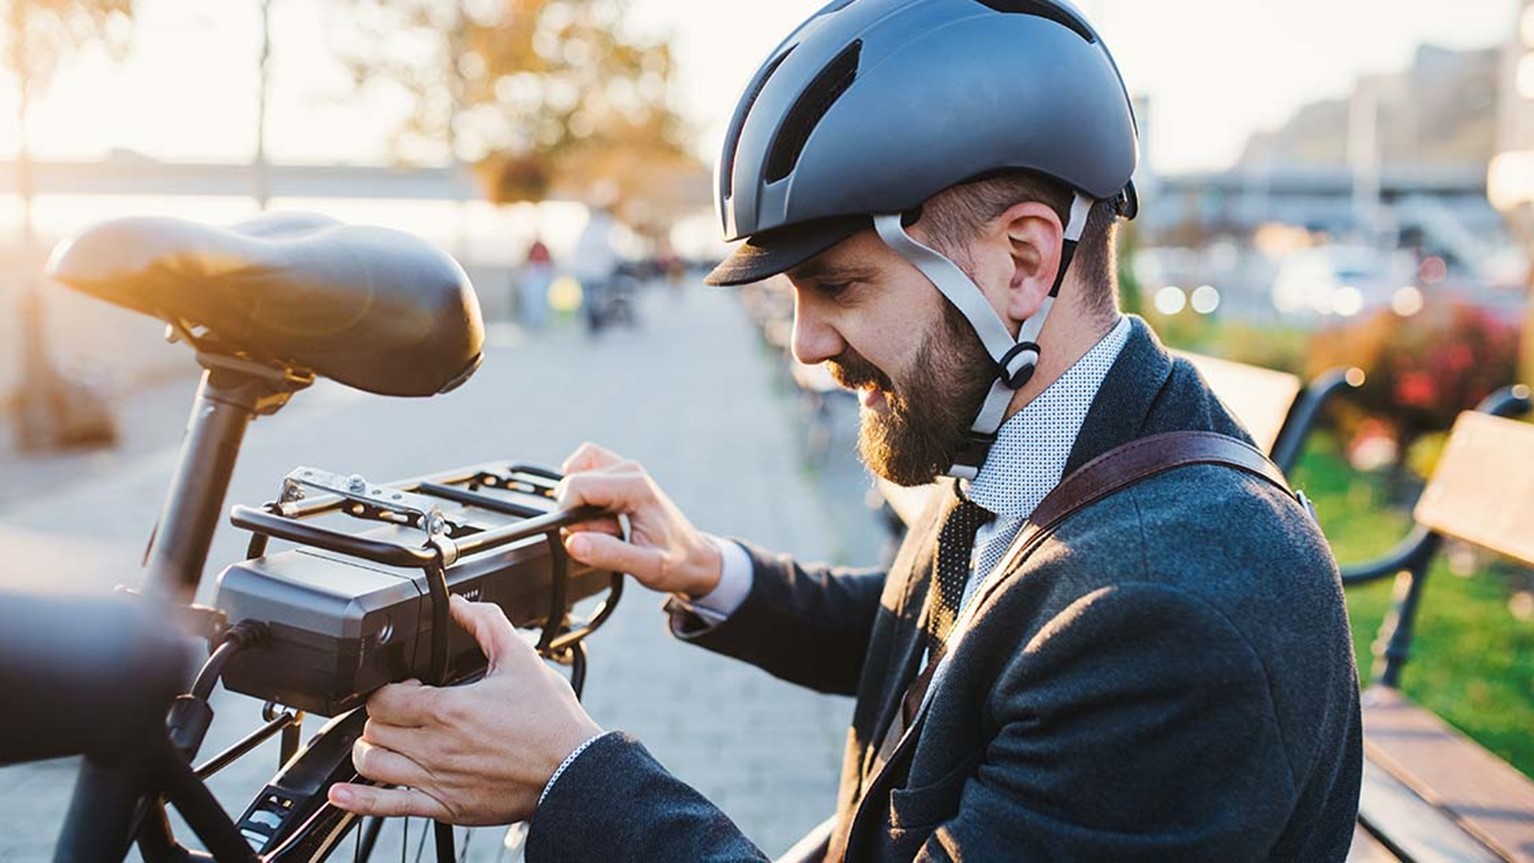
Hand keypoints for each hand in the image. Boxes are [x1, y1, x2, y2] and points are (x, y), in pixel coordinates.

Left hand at [327, 595, 601, 824]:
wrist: (572, 771)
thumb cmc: (551, 722)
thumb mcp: (521, 659)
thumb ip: (487, 624)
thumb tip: (461, 603)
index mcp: (450, 709)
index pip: (385, 697)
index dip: (388, 687)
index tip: (408, 685)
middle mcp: (437, 748)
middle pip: (374, 728)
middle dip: (382, 715)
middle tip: (401, 710)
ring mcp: (437, 780)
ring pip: (371, 764)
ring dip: (371, 749)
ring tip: (387, 740)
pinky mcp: (444, 807)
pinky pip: (387, 807)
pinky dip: (357, 800)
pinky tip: (341, 795)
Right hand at [556, 442, 722, 598]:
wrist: (695, 558)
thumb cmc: (676, 562)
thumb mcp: (646, 567)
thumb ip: (607, 554)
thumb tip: (572, 541)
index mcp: (635, 487)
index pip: (575, 486)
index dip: (570, 516)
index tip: (592, 537)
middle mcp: (629, 470)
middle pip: (572, 481)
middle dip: (577, 513)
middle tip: (608, 534)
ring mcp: (624, 470)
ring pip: (574, 472)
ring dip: (579, 502)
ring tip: (606, 526)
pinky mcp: (619, 476)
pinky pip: (584, 474)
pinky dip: (582, 495)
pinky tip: (601, 517)